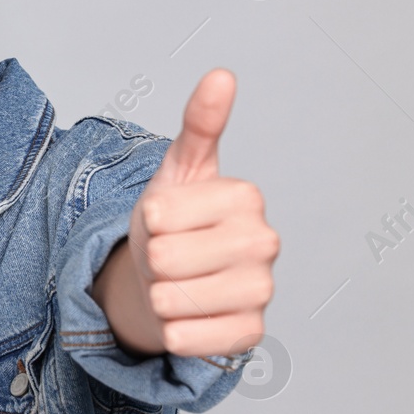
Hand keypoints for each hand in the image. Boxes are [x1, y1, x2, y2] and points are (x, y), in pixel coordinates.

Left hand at [95, 69, 279, 357]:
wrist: (173, 279)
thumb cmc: (174, 223)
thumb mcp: (178, 171)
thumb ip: (198, 125)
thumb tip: (221, 74)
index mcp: (246, 197)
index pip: (158, 215)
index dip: (148, 219)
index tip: (168, 219)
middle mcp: (265, 243)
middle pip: (164, 260)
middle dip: (152, 259)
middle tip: (171, 254)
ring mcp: (263, 292)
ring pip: (172, 301)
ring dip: (159, 296)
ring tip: (178, 283)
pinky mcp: (250, 335)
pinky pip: (186, 339)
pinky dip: (172, 332)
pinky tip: (189, 316)